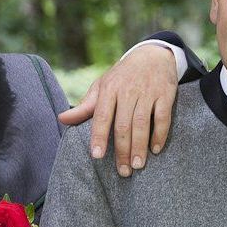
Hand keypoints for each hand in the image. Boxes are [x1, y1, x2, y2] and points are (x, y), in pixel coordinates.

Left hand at [57, 44, 180, 174]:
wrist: (153, 55)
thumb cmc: (123, 76)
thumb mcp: (102, 86)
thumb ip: (85, 106)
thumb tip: (61, 120)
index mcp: (109, 89)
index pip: (102, 116)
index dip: (99, 136)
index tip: (97, 156)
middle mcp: (128, 91)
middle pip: (123, 125)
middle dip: (122, 150)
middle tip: (123, 171)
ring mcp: (147, 93)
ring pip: (142, 124)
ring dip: (140, 147)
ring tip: (138, 165)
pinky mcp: (165, 95)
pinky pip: (163, 118)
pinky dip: (160, 135)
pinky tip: (156, 150)